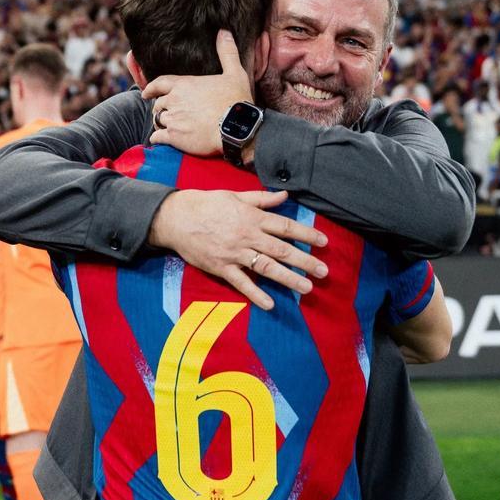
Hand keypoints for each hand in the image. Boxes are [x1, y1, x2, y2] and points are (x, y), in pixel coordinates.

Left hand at [145, 30, 252, 155]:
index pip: (160, 83)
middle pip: (158, 104)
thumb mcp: (234, 73)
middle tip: (167, 114)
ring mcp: (173, 118)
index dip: (151, 88)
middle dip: (161, 108)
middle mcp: (175, 99)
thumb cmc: (237, 101)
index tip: (146, 93)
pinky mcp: (174, 136)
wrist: (238, 128)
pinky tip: (163, 141)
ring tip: (169, 128)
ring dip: (161, 124)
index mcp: (185, 84)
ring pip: (157, 120)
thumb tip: (224, 32)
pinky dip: (158, 139)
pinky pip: (157, 137)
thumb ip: (227, 52)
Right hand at [148, 190, 328, 309]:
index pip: (285, 227)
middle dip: (305, 261)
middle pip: (282, 250)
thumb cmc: (206, 204)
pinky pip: (241, 283)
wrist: (176, 217)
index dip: (306, 234)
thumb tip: (284, 195)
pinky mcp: (222, 268)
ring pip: (267, 267)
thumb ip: (261, 199)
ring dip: (289, 278)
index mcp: (252, 218)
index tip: (324, 242)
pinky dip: (256, 294)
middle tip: (324, 271)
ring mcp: (235, 254)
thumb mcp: (235, 196)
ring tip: (307, 287)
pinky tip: (271, 304)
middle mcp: (247, 236)